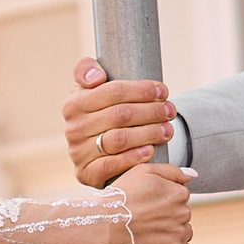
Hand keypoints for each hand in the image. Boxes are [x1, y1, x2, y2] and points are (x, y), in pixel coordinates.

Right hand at [64, 57, 175, 189]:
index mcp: (74, 104)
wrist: (93, 150)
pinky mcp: (86, 173)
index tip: (162, 91)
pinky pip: (111, 165)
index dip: (141, 90)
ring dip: (148, 133)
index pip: (112, 92)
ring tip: (168, 130)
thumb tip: (96, 77)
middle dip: (151, 111)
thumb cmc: (100, 113)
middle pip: (120, 115)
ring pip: (118, 139)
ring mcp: (78, 152)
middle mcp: (73, 129)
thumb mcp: (90, 89)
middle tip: (170, 110)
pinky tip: (150, 151)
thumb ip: (86, 70)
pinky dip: (133, 158)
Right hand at [113, 161, 194, 243]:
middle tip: (145, 220)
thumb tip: (192, 176)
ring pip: (183, 232)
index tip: (148, 206)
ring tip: (148, 233)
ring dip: (171, 233)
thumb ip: (171, 171)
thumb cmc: (120, 197)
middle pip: (182, 215)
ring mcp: (180, 234)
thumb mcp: (142, 171)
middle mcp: (184, 212)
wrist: (104, 226)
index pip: (180, 197)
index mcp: (179, 193)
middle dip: (168, 217)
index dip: (163, 201)